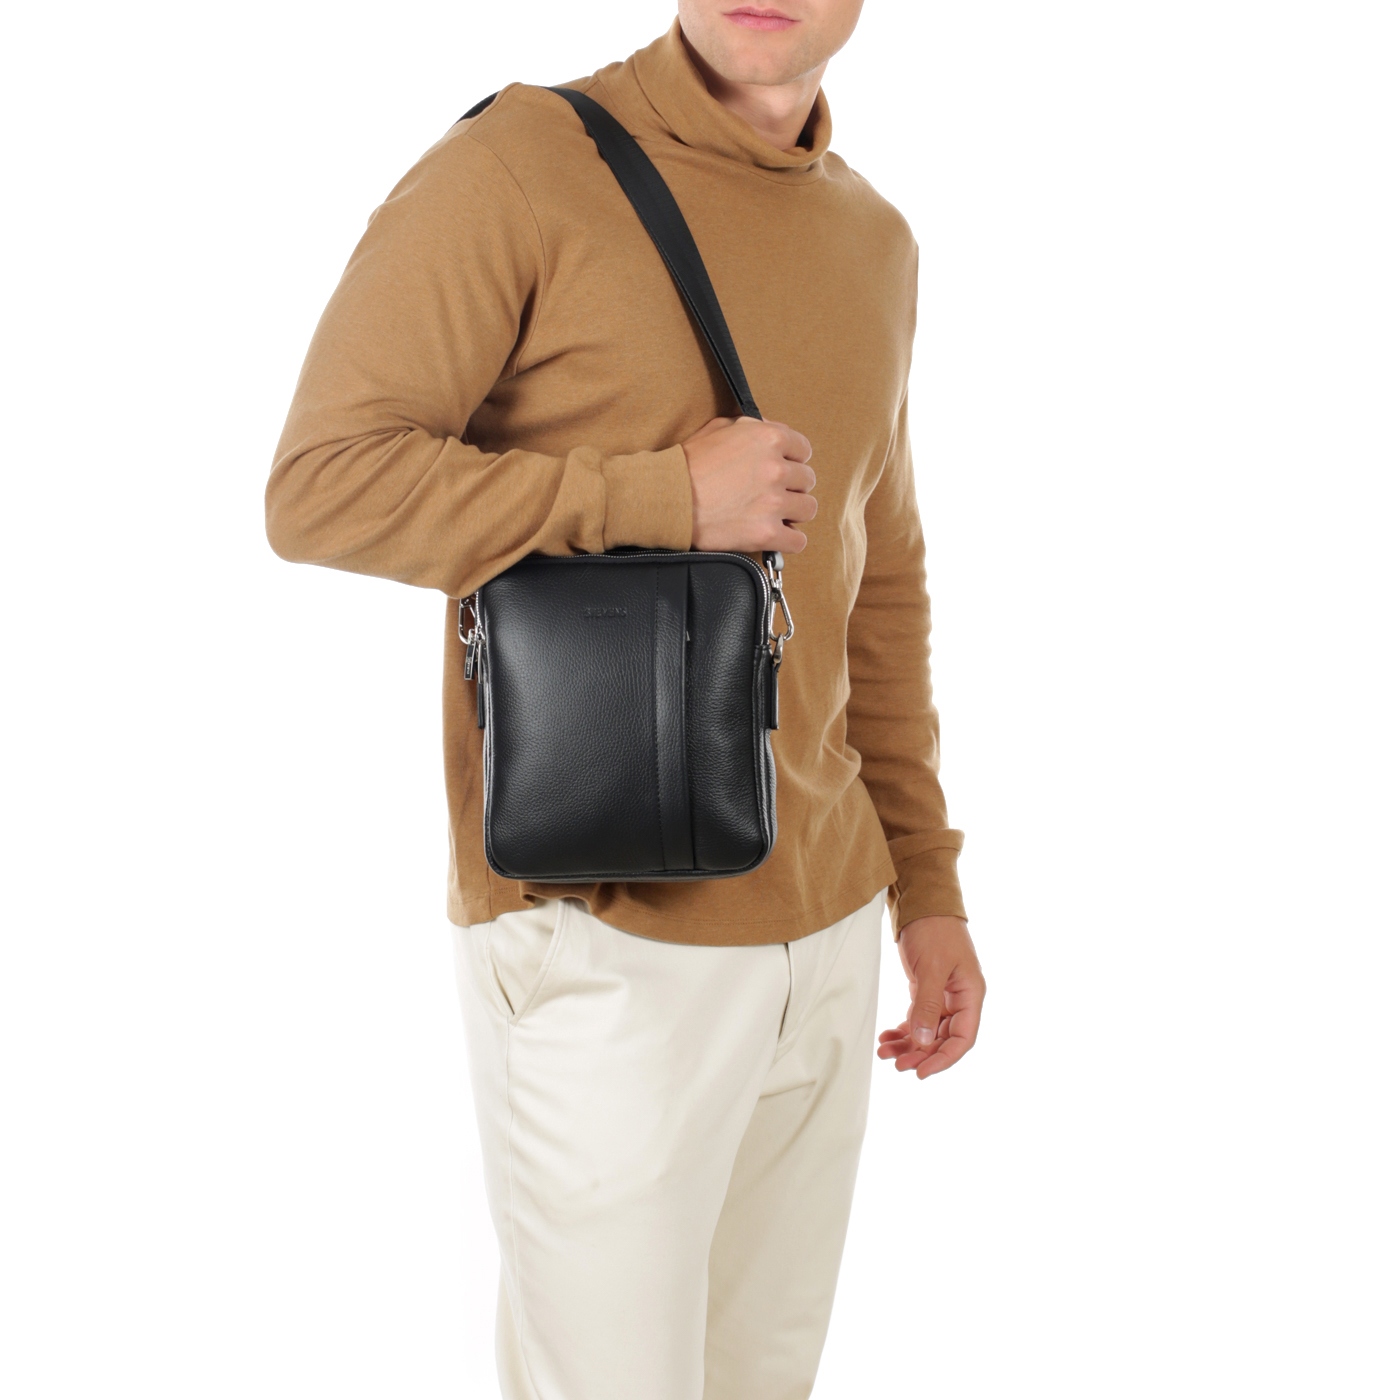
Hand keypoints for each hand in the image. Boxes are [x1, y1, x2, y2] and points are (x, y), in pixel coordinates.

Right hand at [680, 415, 816, 553]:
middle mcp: (776, 469)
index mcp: (768, 439)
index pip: (803, 450)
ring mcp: (773, 503)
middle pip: (807, 480)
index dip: (792, 461)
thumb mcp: (719, 428)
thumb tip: (769, 430)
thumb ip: (751, 426)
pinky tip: (777, 536)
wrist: (667, 498)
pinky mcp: (765, 533)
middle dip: (792, 487)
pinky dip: (789, 541)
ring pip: (807, 509)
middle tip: (773, 493)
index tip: (783, 470)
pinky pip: (797, 541)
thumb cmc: (687, 464)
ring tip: (776, 514)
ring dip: (794, 513)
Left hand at [877, 916, 984, 1077]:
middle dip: (920, 1054)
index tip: (921, 1072)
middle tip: (896, 1065)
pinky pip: (918, 1018)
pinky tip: (887, 1038)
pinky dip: (903, 1030)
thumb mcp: (932, 967)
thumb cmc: (934, 929)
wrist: (922, 901)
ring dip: (908, 1044)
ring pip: (928, 1031)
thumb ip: (927, 1004)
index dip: (943, 1059)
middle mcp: (960, 998)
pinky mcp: (927, 989)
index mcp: (971, 995)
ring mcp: (943, 995)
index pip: (962, 1038)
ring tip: (884, 1053)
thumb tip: (923, 1041)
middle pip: (943, 1038)